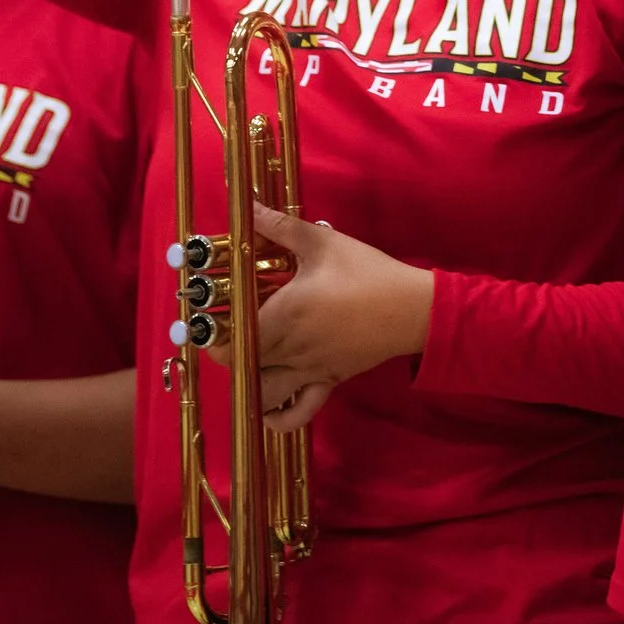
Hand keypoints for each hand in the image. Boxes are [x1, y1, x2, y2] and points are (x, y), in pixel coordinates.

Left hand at [206, 204, 429, 433]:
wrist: (412, 309)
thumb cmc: (367, 273)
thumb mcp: (323, 243)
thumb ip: (281, 227)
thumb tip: (248, 206)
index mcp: (284, 316)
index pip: (233, 336)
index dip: (214, 331)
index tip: (212, 316)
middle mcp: (290, 350)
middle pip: (240, 365)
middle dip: (225, 352)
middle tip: (226, 331)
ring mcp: (308, 371)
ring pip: (261, 394)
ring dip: (246, 383)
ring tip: (246, 363)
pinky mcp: (328, 383)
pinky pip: (296, 414)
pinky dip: (277, 417)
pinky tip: (269, 405)